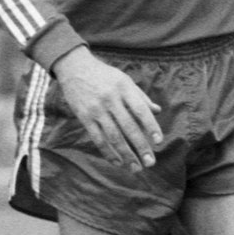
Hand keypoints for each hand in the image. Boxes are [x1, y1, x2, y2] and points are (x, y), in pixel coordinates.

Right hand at [52, 48, 162, 169]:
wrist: (74, 67)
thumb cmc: (104, 75)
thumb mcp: (124, 80)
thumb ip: (140, 97)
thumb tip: (158, 111)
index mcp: (124, 88)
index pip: (141, 110)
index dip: (151, 126)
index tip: (159, 142)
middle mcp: (111, 99)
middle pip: (128, 127)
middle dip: (140, 147)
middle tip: (150, 163)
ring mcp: (96, 109)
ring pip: (113, 136)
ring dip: (126, 154)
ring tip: (135, 168)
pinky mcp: (84, 117)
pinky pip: (97, 138)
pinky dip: (108, 152)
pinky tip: (117, 162)